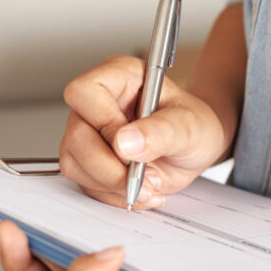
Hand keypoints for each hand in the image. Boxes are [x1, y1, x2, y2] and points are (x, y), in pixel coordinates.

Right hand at [59, 55, 227, 209]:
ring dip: (112, 184)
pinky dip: (112, 194)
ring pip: (74, 162)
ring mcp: (89, 130)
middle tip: (147, 178)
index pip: (85, 91)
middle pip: (77, 135)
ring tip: (149, 185)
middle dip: (110, 167)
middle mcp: (97, 101)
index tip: (134, 147)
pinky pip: (84, 182)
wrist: (195, 148)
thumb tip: (125, 142)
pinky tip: (140, 190)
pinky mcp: (88, 158)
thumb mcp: (190, 126)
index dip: (105, 122)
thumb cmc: (194, 125)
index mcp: (121, 75)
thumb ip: (161, 131)